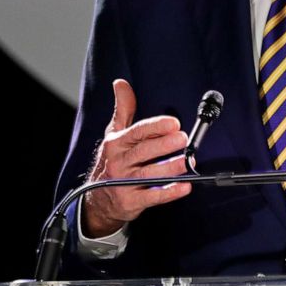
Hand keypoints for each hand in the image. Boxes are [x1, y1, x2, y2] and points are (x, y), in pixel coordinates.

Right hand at [81, 79, 191, 237]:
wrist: (98, 199)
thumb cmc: (112, 161)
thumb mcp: (114, 134)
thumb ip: (123, 109)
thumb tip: (121, 83)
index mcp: (116, 143)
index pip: (137, 132)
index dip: (156, 126)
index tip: (174, 122)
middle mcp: (119, 162)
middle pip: (144, 152)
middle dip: (165, 145)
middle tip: (183, 139)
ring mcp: (123, 183)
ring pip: (149, 174)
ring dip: (170, 168)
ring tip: (186, 161)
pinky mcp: (130, 202)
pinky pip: (153, 197)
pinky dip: (169, 192)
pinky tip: (184, 186)